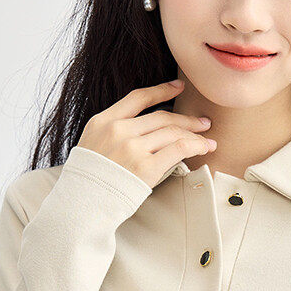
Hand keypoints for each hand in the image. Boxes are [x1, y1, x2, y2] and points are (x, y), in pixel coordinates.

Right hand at [78, 79, 215, 188]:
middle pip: (161, 117)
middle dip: (186, 119)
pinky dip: (195, 146)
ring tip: (207, 138)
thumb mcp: (92, 145)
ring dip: (194, 134)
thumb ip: (114, 132)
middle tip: (203, 122)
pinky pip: (178, 149)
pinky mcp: (146, 166)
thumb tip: (147, 129)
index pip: (138, 98)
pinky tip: (204, 148)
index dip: (162, 90)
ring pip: (173, 132)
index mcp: (104, 121)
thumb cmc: (87, 179)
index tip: (179, 87)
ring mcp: (132, 147)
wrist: (82, 204)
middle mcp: (119, 130)